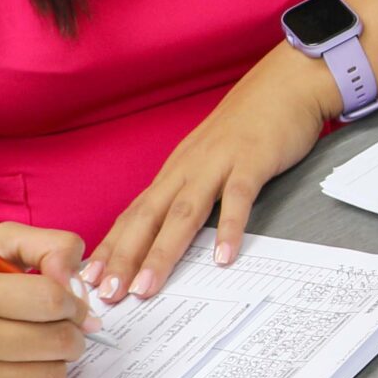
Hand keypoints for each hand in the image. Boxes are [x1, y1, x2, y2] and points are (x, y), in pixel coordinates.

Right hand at [0, 222, 94, 377]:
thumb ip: (48, 245)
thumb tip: (75, 277)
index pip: (50, 300)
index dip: (71, 302)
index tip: (66, 305)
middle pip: (57, 342)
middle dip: (71, 334)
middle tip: (58, 329)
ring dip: (55, 364)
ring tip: (33, 351)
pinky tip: (14, 375)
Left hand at [86, 44, 332, 301]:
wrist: (286, 83)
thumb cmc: (249, 125)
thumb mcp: (210, 158)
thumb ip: (193, 190)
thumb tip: (176, 230)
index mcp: (175, 172)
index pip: (134, 215)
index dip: (112, 248)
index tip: (91, 280)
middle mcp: (187, 169)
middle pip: (148, 218)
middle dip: (125, 258)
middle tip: (109, 294)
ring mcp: (218, 164)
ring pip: (183, 213)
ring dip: (162, 251)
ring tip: (148, 286)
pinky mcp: (252, 161)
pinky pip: (237, 198)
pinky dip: (228, 228)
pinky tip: (223, 257)